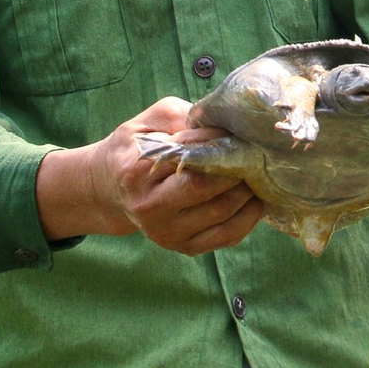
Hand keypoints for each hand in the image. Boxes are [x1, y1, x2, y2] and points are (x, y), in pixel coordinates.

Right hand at [36, 97, 264, 254]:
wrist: (111, 189)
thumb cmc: (136, 148)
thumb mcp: (151, 122)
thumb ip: (185, 119)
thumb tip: (224, 127)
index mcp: (136, 172)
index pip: (189, 160)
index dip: (221, 147)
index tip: (242, 136)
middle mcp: (149, 208)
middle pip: (207, 191)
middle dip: (238, 170)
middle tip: (256, 154)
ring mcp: (166, 233)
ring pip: (222, 215)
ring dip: (248, 192)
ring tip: (257, 173)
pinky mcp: (183, 248)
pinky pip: (226, 237)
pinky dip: (248, 217)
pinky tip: (255, 199)